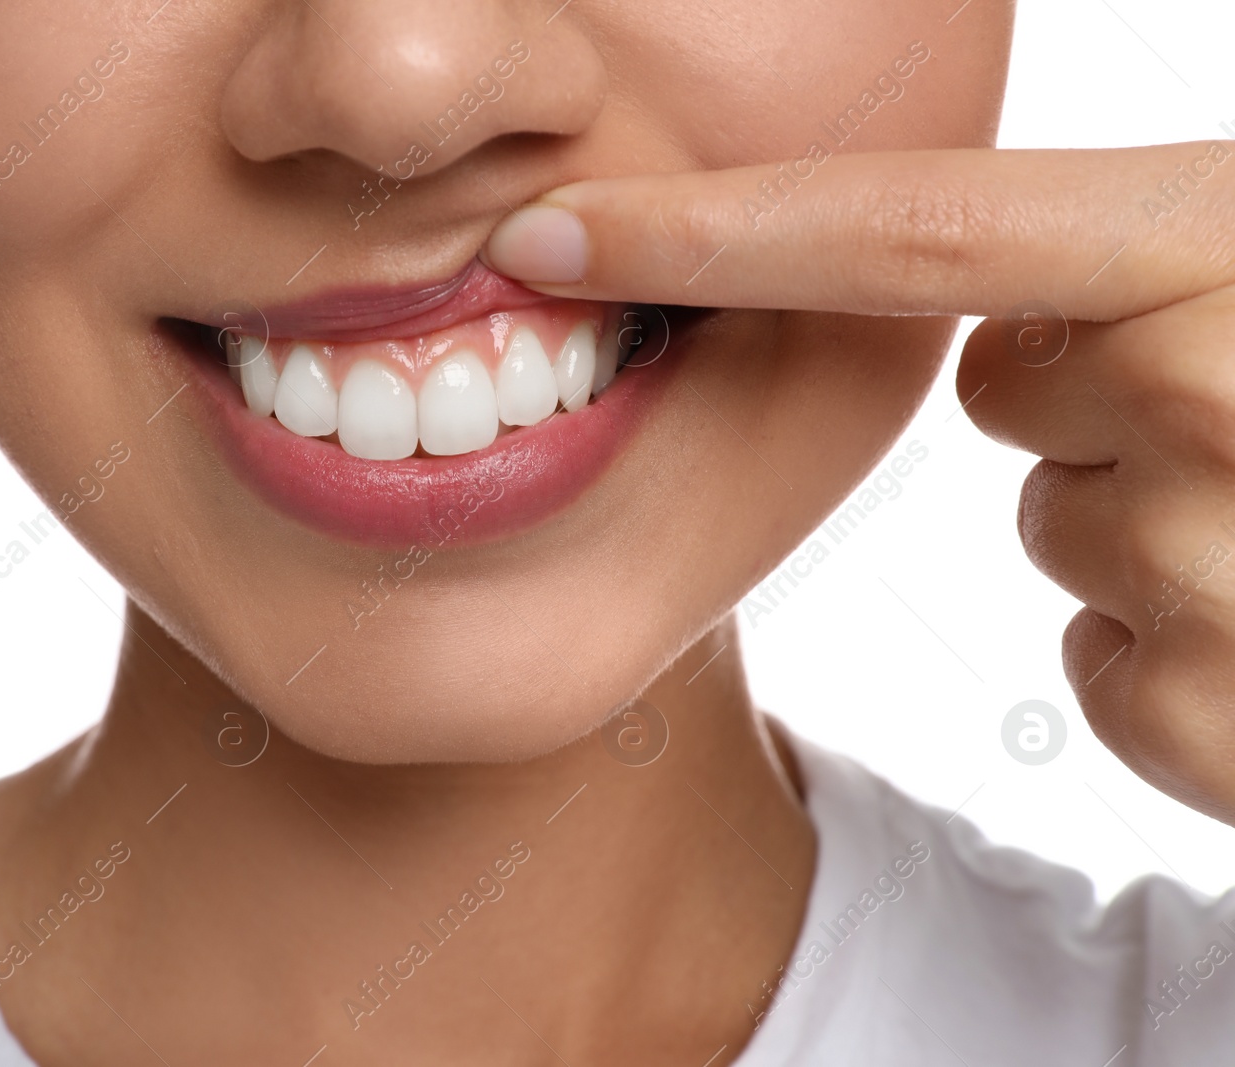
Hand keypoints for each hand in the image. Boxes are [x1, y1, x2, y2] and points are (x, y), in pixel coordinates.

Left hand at [483, 143, 1234, 823]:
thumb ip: (1126, 257)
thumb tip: (984, 322)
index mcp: (1217, 241)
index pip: (899, 230)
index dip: (706, 231)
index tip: (546, 235)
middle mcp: (1207, 389)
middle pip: (1001, 390)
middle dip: (1075, 402)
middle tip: (1233, 412)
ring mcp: (1206, 563)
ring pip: (1057, 526)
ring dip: (1138, 525)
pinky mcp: (1212, 720)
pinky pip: (1102, 665)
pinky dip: (1165, 651)